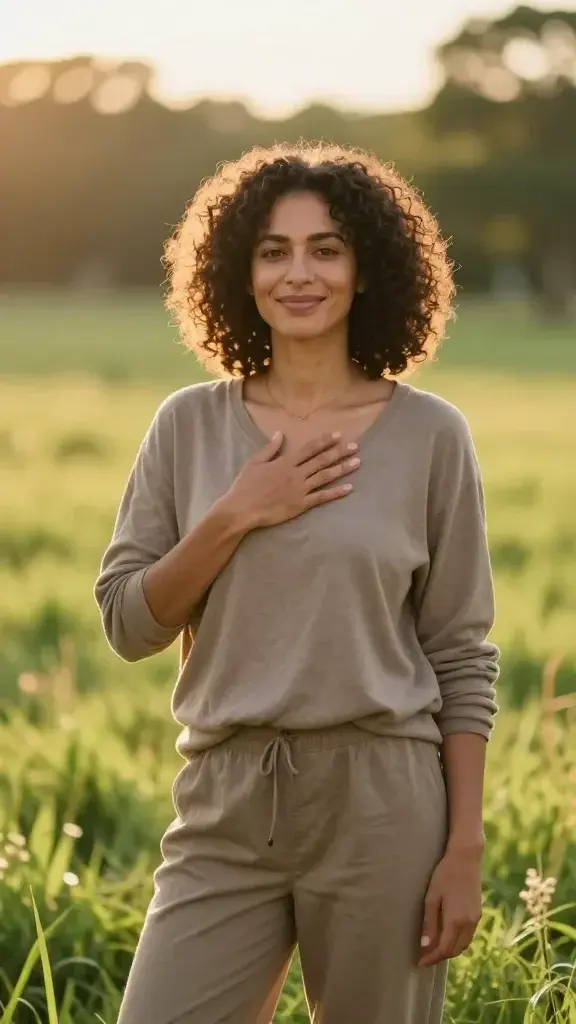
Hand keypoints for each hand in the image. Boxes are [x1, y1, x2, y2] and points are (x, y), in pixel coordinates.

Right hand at [224, 431, 359, 529]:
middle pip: (322, 460)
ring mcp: (300, 490)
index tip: (338, 435)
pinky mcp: (300, 505)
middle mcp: (296, 474)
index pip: (309, 448)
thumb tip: (280, 433)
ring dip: (342, 468)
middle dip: (339, 452)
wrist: (242, 509)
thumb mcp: (254, 462)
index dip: (324, 441)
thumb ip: (270, 448)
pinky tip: (349, 488)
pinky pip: (321, 498)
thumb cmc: (245, 485)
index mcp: (285, 462)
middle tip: (355, 446)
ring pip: (325, 477)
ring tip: (357, 462)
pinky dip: (336, 493)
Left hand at [418, 847, 482, 966]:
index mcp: (456, 921)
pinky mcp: (478, 913)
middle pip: (455, 950)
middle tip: (424, 957)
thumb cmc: (444, 874)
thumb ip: (429, 924)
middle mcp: (469, 923)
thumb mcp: (432, 898)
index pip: (443, 949)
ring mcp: (476, 919)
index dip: (431, 958)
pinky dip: (458, 941)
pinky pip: (468, 936)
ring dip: (450, 950)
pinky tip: (447, 937)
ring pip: (463, 945)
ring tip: (434, 949)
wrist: (466, 858)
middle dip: (440, 956)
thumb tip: (425, 946)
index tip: (419, 962)